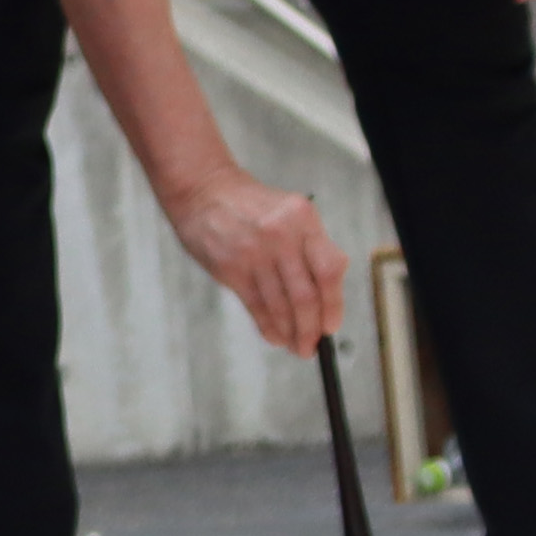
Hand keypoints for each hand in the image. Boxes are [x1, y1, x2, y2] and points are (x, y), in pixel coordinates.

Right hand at [167, 168, 348, 352]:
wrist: (202, 189)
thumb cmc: (250, 206)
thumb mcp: (289, 213)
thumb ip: (311, 247)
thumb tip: (327, 300)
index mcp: (303, 218)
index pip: (329, 269)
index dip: (334, 304)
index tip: (331, 326)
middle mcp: (281, 234)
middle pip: (306, 295)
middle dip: (311, 329)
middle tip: (312, 346)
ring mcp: (254, 251)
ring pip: (281, 305)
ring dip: (291, 332)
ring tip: (296, 345)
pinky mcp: (231, 266)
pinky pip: (256, 305)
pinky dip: (268, 326)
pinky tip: (274, 336)